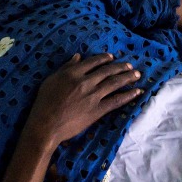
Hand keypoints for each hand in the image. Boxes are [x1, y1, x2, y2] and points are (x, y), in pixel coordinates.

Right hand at [24, 53, 142, 148]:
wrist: (46, 125)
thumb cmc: (44, 102)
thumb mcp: (51, 80)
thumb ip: (66, 67)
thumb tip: (78, 56)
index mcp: (73, 73)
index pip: (93, 62)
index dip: (104, 58)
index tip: (112, 57)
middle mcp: (85, 82)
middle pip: (107, 71)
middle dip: (121, 67)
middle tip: (130, 66)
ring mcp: (93, 96)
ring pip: (115, 83)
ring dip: (128, 77)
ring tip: (137, 75)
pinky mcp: (97, 110)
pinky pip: (116, 101)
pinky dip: (128, 95)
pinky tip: (137, 92)